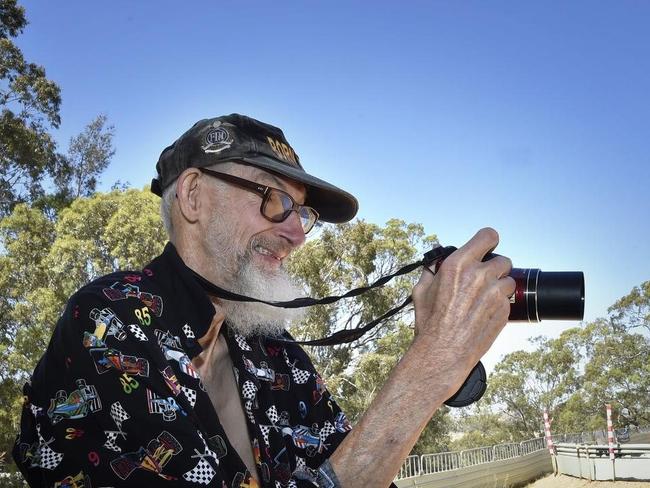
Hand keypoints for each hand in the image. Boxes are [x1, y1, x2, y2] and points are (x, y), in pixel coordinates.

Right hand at [411, 228, 514, 395]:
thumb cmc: (430, 322)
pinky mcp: (505, 311)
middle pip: (503, 259)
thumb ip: (431, 271)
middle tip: (482, 279)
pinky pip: (508, 300)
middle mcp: (480, 275)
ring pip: (508, 280)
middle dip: (494, 268)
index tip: (486, 247)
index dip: (488, 241)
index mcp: (459, 264)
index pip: (489, 236)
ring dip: (499, 286)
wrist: (443, 352)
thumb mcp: (421, 290)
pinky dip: (499, 304)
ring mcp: (496, 293)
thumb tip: (434, 262)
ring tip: (482, 299)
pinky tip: (483, 314)